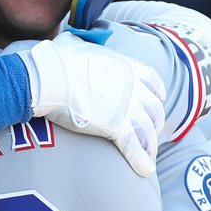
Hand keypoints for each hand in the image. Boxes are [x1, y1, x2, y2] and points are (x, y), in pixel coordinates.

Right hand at [18, 31, 165, 176]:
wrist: (51, 77)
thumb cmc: (56, 60)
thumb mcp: (74, 43)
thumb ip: (80, 42)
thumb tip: (70, 39)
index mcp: (126, 66)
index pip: (152, 79)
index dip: (158, 92)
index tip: (160, 99)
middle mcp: (132, 87)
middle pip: (154, 109)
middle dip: (155, 123)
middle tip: (150, 133)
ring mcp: (127, 108)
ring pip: (148, 131)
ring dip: (151, 145)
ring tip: (149, 155)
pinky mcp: (116, 128)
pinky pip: (135, 149)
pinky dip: (142, 161)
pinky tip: (145, 171)